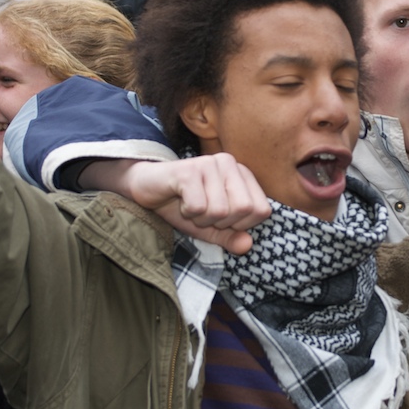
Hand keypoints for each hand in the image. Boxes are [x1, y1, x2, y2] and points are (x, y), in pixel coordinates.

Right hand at [82, 155, 271, 253]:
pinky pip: (199, 207)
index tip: (220, 219)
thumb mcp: (210, 228)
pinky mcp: (189, 170)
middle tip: (203, 213)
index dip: (241, 225)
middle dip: (221, 223)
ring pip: (220, 211)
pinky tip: (180, 201)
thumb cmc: (182, 206)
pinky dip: (188, 214)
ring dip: (201, 219)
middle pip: (244, 210)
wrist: (145, 189)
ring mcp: (209, 163)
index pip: (262, 210)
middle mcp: (230, 163)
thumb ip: (231, 237)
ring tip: (190, 207)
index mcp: (242, 174)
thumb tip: (248, 245)